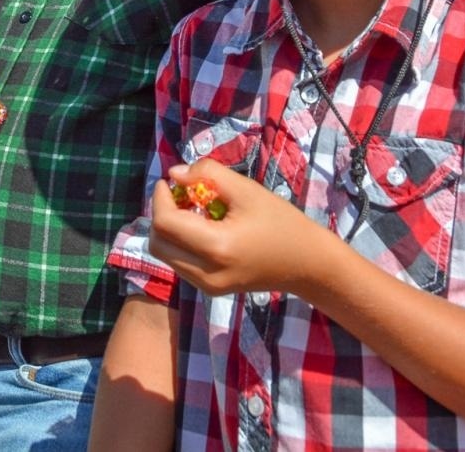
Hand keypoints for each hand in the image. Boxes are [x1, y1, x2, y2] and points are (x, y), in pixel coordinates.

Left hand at [149, 160, 322, 296]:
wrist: (307, 264)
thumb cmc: (281, 222)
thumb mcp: (246, 190)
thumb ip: (208, 174)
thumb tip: (174, 174)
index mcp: (217, 248)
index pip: (165, 223)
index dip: (160, 198)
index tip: (169, 181)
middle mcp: (206, 274)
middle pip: (157, 242)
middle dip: (161, 214)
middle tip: (180, 195)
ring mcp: (207, 286)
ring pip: (165, 255)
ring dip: (168, 229)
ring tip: (192, 210)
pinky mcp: (210, 290)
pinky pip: (179, 264)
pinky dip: (180, 243)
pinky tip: (201, 227)